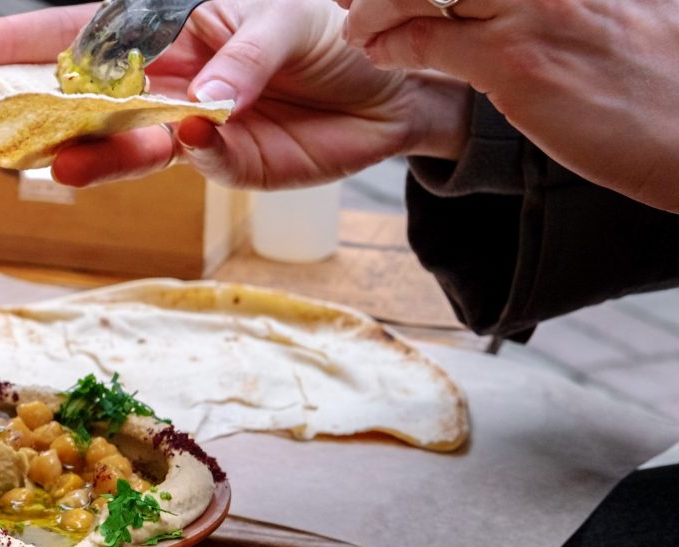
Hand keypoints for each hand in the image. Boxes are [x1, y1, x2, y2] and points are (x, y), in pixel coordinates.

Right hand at [0, 0, 470, 187]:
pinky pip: (188, 160)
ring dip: (89, 152)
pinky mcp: (223, 162)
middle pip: (87, 90)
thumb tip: (200, 109)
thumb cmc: (340, 31)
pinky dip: (178, 154)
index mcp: (175, 20)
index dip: (22, 40)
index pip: (88, 28)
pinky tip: (177, 141)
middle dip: (33, 104)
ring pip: (122, 137)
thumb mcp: (291, 25)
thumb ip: (242, 61)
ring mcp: (190, 120)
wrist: (397, 89)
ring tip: (55, 165)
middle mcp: (170, 72)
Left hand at [340, 0, 678, 211]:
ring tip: (358, 24)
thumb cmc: (659, 79)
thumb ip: (556, 2)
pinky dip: (389, 44)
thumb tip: (494, 9)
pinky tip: (381, 52)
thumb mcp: (614, 15)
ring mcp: (534, 8)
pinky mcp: (517, 61)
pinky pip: (425, 39)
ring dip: (375, 4)